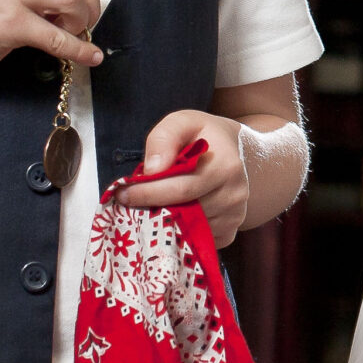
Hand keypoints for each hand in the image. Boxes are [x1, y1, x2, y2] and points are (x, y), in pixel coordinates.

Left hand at [119, 110, 253, 245]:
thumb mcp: (184, 122)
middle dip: (150, 208)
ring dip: (164, 221)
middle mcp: (235, 195)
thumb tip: (151, 170)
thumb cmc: (205, 136)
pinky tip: (172, 214)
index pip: (181, 188)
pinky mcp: (229, 232)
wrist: (239, 152)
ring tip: (151, 205)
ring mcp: (234, 217)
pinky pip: (196, 240)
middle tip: (127, 202)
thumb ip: (164, 139)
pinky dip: (179, 231)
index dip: (148, 193)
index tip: (123, 192)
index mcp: (226, 166)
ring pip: (187, 229)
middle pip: (183, 212)